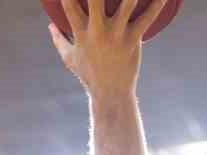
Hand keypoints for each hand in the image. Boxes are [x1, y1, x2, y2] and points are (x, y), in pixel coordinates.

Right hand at [49, 0, 171, 97]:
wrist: (111, 94)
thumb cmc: (89, 75)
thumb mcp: (69, 58)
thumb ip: (58, 39)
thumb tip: (50, 24)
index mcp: (80, 33)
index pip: (70, 5)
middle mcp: (98, 31)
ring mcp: (117, 35)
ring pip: (127, 4)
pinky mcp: (134, 40)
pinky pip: (147, 18)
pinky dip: (156, 4)